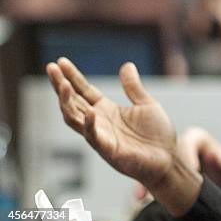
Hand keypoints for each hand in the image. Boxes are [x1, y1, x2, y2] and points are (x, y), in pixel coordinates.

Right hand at [47, 57, 201, 215]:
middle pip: (73, 102)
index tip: (61, 62)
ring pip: (75, 119)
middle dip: (61, 85)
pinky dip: (90, 124)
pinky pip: (94, 137)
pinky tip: (90, 111)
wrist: (169, 159)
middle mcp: (99, 122)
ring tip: (64, 85)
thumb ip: (133, 87)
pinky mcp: (109, 150)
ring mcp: (101, 136)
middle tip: (51, 68)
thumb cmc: (157, 135)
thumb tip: (127, 65)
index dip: (72, 76)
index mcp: (107, 110)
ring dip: (67, 103)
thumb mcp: (146, 104)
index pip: (83, 91)